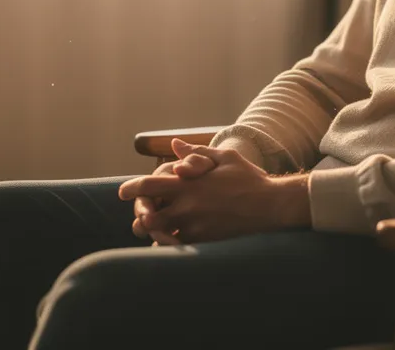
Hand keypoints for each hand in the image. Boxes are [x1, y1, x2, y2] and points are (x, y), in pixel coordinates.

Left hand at [119, 141, 310, 243]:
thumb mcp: (224, 158)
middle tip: (138, 217)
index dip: (132, 189)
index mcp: (189, 184)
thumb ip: (196, 153)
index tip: (122, 192)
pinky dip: (170, 247)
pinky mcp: (205, 241)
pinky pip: (178, 248)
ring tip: (151, 233)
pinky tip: (169, 244)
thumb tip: (174, 145)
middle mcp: (188, 206)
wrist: (272, 206)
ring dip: (152, 234)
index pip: (150, 186)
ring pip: (160, 235)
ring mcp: (195, 226)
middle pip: (148, 215)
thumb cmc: (249, 179)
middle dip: (139, 216)